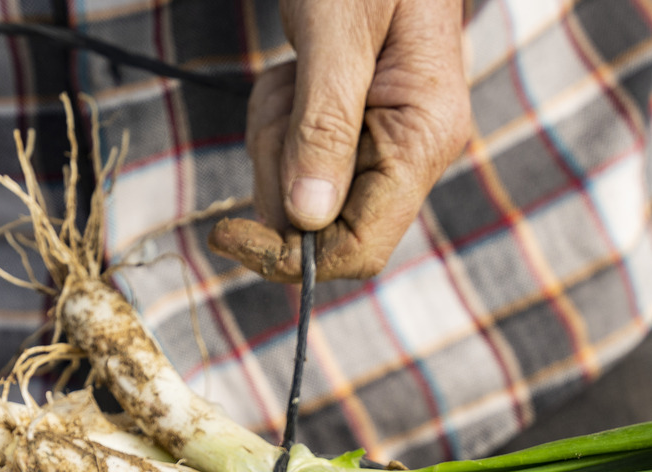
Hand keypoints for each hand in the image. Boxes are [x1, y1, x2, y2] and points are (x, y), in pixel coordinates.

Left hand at [209, 0, 471, 282]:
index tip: (226, 233)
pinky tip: (296, 68)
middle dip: (278, 167)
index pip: (359, 248)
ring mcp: (385, 140)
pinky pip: (296, 151)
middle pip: (320, 222)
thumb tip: (307, 221)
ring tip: (294, 69)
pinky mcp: (356, 125)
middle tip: (283, 93)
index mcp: (425, 138)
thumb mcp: (337, 33)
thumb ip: (324, 126)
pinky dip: (279, 115)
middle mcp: (412, 151)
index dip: (290, 258)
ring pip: (299, 188)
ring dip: (275, 134)